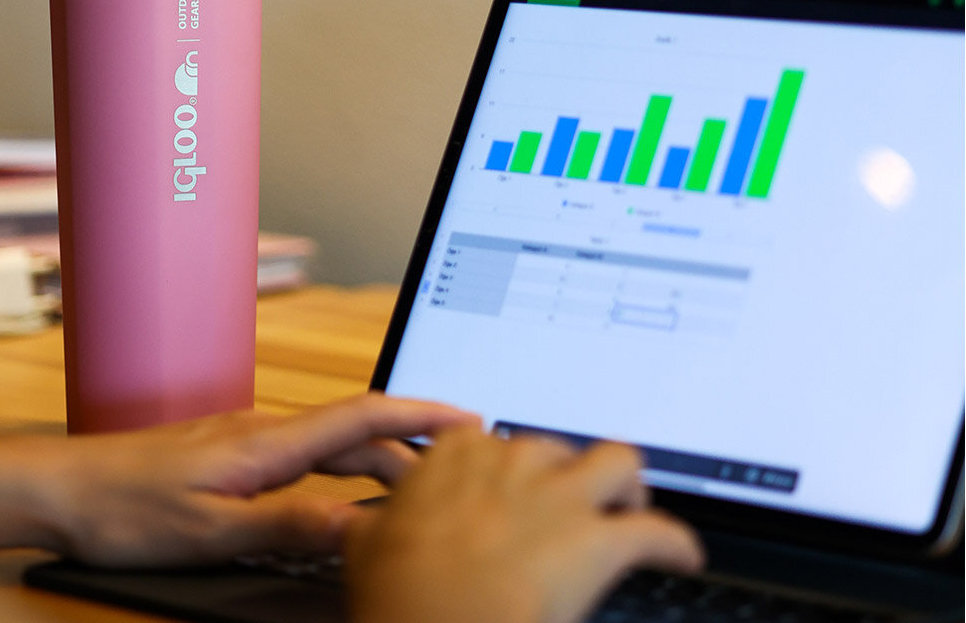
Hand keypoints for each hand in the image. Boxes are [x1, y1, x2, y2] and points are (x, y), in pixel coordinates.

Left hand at [0, 394, 476, 565]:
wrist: (67, 487)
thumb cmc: (128, 507)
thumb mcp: (209, 530)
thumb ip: (284, 526)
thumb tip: (357, 524)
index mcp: (267, 441)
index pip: (361, 415)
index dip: (419, 414)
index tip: (468, 419)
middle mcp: (265, 430)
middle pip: (355, 431)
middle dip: (412, 444)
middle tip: (460, 470)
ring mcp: (248, 439)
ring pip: (331, 444)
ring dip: (378, 457)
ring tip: (416, 485)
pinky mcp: (233, 453)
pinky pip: (305, 456)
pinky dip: (341, 470)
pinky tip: (345, 495)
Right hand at [344, 427, 704, 622]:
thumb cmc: (400, 592)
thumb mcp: (366, 545)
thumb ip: (369, 523)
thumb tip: (351, 522)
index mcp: (458, 454)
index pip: (494, 441)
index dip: (509, 468)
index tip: (510, 487)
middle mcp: (515, 461)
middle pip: (560, 449)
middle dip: (569, 475)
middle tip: (569, 507)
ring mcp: (560, 496)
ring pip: (620, 461)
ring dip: (628, 485)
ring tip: (630, 505)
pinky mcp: (599, 540)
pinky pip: (657, 532)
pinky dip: (676, 543)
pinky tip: (683, 556)